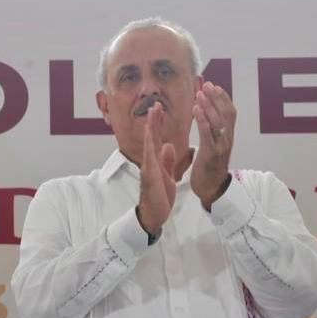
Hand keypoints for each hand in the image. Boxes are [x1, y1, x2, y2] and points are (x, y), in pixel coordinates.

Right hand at [136, 102, 177, 234]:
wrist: (154, 214)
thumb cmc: (159, 197)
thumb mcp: (167, 175)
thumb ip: (167, 160)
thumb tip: (168, 146)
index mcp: (156, 161)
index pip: (156, 138)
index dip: (158, 124)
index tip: (160, 109)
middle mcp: (149, 161)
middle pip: (151, 137)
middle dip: (154, 120)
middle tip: (156, 103)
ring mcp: (148, 167)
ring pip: (149, 142)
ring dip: (151, 126)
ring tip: (153, 111)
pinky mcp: (149, 174)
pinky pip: (150, 156)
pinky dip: (149, 143)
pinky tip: (149, 133)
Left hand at [190, 81, 235, 207]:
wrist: (211, 190)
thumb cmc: (208, 169)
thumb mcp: (213, 148)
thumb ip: (212, 134)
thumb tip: (207, 120)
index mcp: (228, 137)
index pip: (230, 113)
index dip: (223, 98)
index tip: (215, 86)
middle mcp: (227, 140)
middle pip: (226, 113)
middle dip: (216, 97)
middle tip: (207, 85)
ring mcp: (221, 147)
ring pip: (218, 121)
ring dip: (209, 106)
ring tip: (200, 94)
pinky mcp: (211, 154)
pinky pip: (208, 134)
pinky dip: (203, 120)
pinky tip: (196, 110)